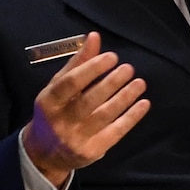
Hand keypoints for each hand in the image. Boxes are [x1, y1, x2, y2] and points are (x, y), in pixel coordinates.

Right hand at [22, 32, 150, 186]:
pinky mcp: (92, 151)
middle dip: (111, 83)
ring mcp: (76, 139)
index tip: (112, 57)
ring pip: (104, 116)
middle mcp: (60, 121)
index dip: (92, 68)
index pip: (70, 83)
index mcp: (48, 101)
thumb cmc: (55, 110)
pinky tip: (143, 103)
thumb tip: (95, 36)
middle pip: (89, 101)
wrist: (45, 153)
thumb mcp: (58, 86)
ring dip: (125, 98)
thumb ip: (78, 62)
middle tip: (128, 68)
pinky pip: (115, 132)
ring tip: (140, 83)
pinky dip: (131, 117)